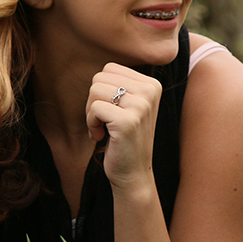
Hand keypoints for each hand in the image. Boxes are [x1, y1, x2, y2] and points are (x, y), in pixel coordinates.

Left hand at [86, 63, 161, 189]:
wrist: (133, 173)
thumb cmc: (124, 138)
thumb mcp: (128, 105)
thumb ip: (119, 84)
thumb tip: (99, 70)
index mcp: (152, 84)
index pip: (109, 68)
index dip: (101, 90)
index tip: (110, 111)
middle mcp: (151, 90)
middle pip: (100, 77)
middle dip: (94, 100)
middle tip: (104, 121)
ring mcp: (141, 105)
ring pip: (94, 90)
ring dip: (91, 113)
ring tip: (103, 129)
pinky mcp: (128, 121)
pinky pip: (94, 108)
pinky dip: (91, 124)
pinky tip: (102, 136)